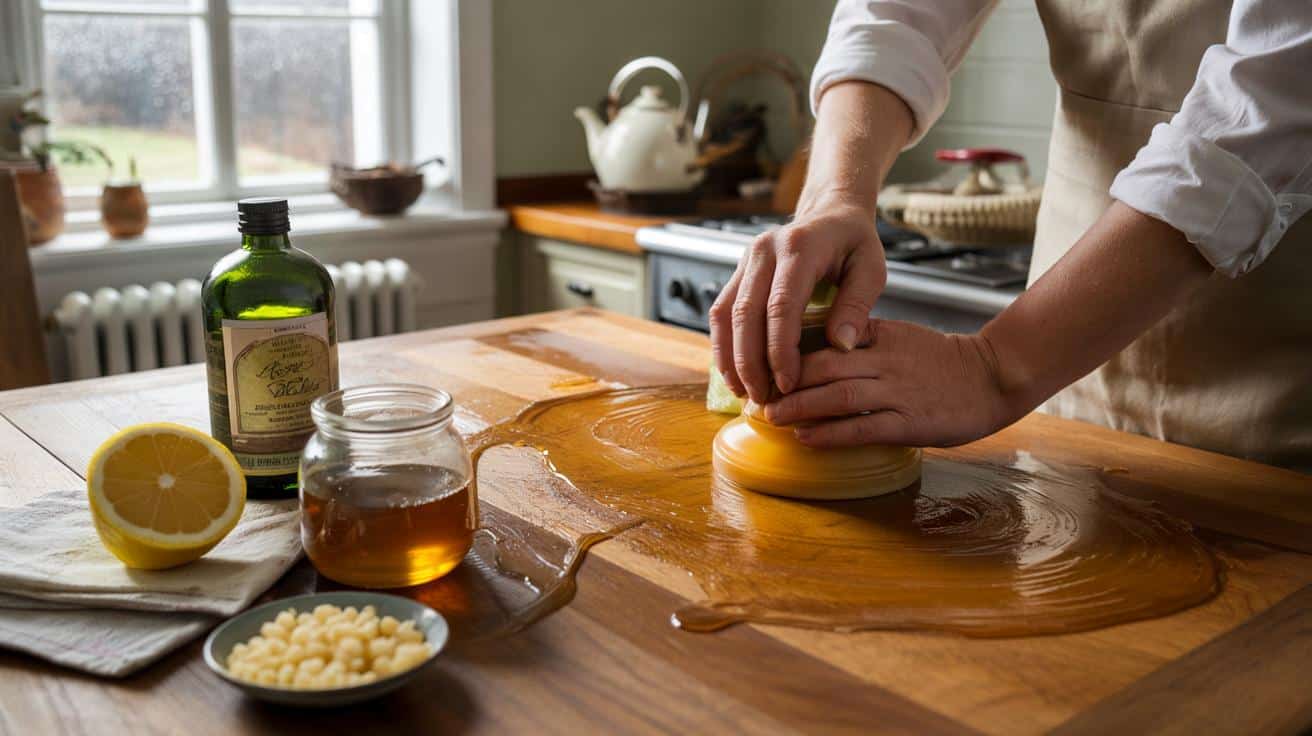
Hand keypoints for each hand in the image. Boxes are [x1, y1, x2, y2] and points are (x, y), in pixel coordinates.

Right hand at [709, 197, 887, 404]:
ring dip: (731, 357)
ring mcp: (746, 260)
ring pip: (725, 314)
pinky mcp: (738, 272)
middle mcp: (764, 250)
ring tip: (744, 392)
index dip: (780, 349)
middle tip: (762, 398)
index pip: (781, 305)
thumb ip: (857, 305)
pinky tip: (734, 372)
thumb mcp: (871, 268)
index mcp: (799, 247)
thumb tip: (841, 347)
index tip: (788, 383)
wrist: (831, 212)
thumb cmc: (853, 243)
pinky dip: (724, 345)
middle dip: (750, 362)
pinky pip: (721, 311)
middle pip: (745, 313)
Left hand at [761, 319, 1019, 447]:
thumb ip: (861, 338)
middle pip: (823, 367)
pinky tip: (806, 438)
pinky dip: (831, 433)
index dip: (790, 352)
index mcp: (880, 336)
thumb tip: (813, 345)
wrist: (994, 377)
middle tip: (756, 394)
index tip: (764, 363)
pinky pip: (862, 428)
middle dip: (785, 381)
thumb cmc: (942, 361)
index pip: (825, 338)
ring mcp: (897, 392)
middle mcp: (885, 362)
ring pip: (837, 396)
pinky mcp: (910, 422)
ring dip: (800, 408)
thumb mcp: (899, 335)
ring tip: (772, 417)